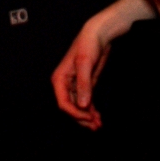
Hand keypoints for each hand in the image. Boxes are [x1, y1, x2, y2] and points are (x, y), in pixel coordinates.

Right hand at [51, 0, 155, 129]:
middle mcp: (65, 84)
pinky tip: (98, 117)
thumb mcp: (86, 63)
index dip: (75, 114)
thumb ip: (85, 84)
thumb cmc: (89, 44)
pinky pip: (86, 102)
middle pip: (71, 108)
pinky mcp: (86, 85)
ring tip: (99, 125)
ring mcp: (75, 86)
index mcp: (60, 79)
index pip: (63, 103)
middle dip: (82, 119)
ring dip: (88, 117)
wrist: (99, 34)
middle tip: (96, 126)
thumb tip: (83, 105)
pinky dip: (91, 110)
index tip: (88, 118)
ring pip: (79, 107)